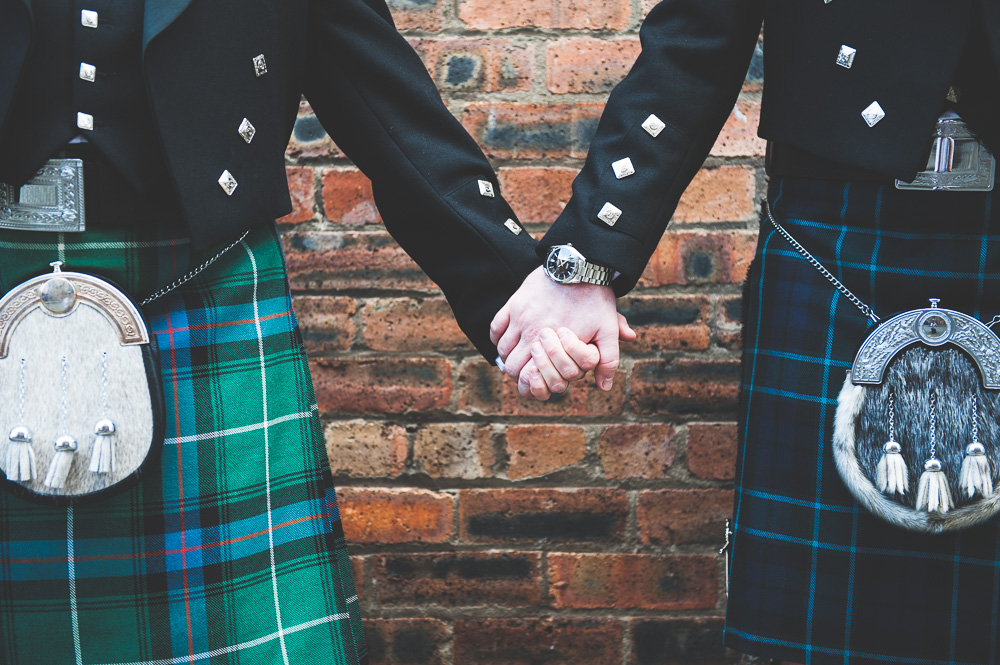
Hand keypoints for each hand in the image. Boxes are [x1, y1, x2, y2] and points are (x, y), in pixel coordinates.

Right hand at [490, 266, 634, 398]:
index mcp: (553, 346)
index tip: (533, 382)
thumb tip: (604, 387)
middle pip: (511, 366)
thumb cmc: (595, 299)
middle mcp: (532, 333)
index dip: (529, 385)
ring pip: (502, 349)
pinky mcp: (514, 303)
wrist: (580, 265)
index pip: (529, 376)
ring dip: (508, 357)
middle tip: (525, 373)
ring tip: (518, 357)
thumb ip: (608, 360)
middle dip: (517, 374)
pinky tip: (506, 339)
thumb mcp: (607, 330)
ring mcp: (520, 317)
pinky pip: (495, 327)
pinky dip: (497, 337)